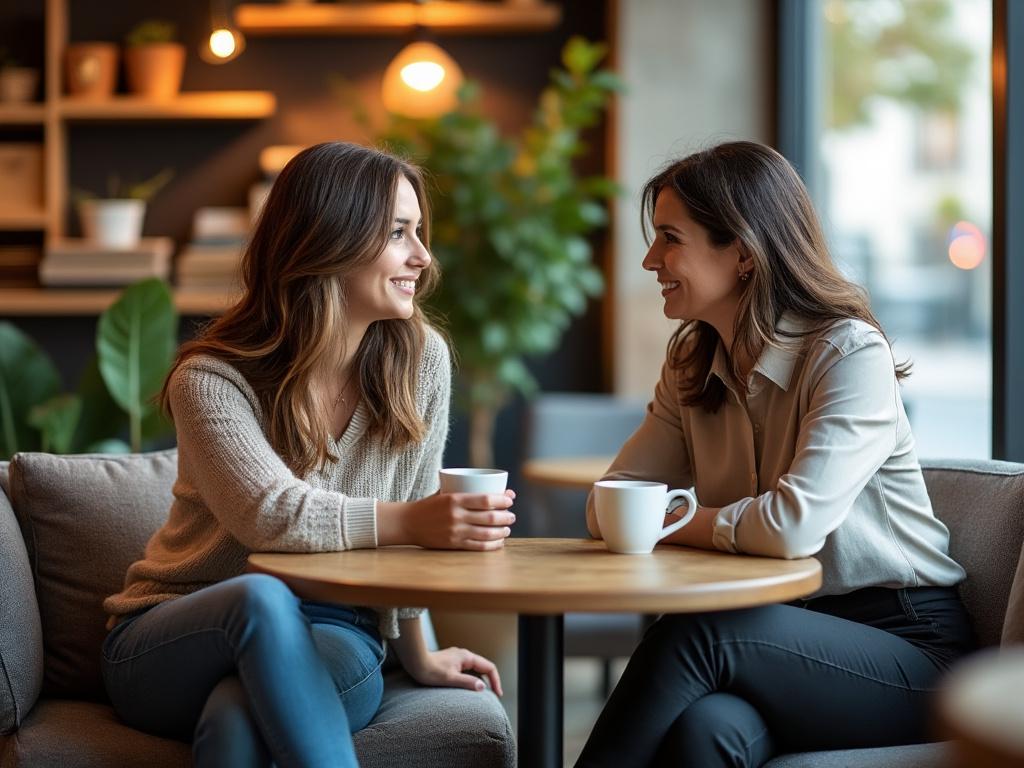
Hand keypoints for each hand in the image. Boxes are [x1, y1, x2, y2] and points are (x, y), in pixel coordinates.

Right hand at [378, 490, 516, 549]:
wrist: (408, 523)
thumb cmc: (430, 505)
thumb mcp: (445, 492)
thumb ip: (467, 490)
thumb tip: (495, 489)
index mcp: (454, 499)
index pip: (486, 499)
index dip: (502, 500)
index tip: (510, 500)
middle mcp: (456, 516)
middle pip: (490, 517)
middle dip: (506, 517)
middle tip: (511, 516)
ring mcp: (455, 531)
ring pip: (486, 533)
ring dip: (502, 532)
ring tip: (507, 529)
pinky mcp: (453, 544)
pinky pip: (478, 546)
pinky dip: (492, 545)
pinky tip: (499, 542)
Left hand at [405, 646, 502, 695]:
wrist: (415, 662)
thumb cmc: (430, 670)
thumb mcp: (450, 679)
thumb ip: (467, 682)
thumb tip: (482, 687)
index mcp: (467, 657)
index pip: (489, 667)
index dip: (495, 680)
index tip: (497, 694)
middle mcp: (464, 655)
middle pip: (483, 667)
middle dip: (490, 680)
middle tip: (493, 695)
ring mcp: (457, 658)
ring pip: (475, 669)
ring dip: (481, 679)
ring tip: (482, 694)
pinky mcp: (451, 662)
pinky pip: (467, 670)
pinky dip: (472, 678)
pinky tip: (468, 687)